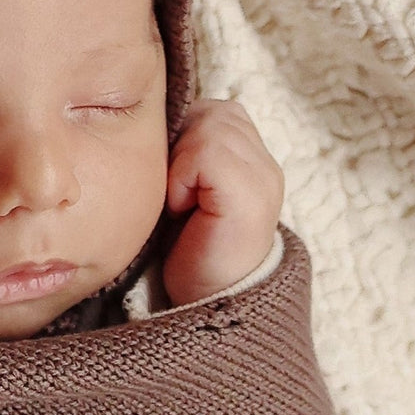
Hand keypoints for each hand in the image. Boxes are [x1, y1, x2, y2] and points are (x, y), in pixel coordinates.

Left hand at [161, 99, 283, 306]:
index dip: (176, 138)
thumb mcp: (177, 190)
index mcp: (247, 156)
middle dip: (177, 147)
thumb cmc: (178, 250)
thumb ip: (180, 151)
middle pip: (205, 110)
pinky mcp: (254, 192)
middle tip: (176, 197)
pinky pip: (207, 150)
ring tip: (183, 206)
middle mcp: (263, 161)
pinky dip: (183, 178)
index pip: (204, 108)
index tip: (172, 185)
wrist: (200, 306)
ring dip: (179, 164)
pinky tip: (186, 211)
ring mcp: (264, 175)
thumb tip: (150, 116)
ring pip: (206, 123)